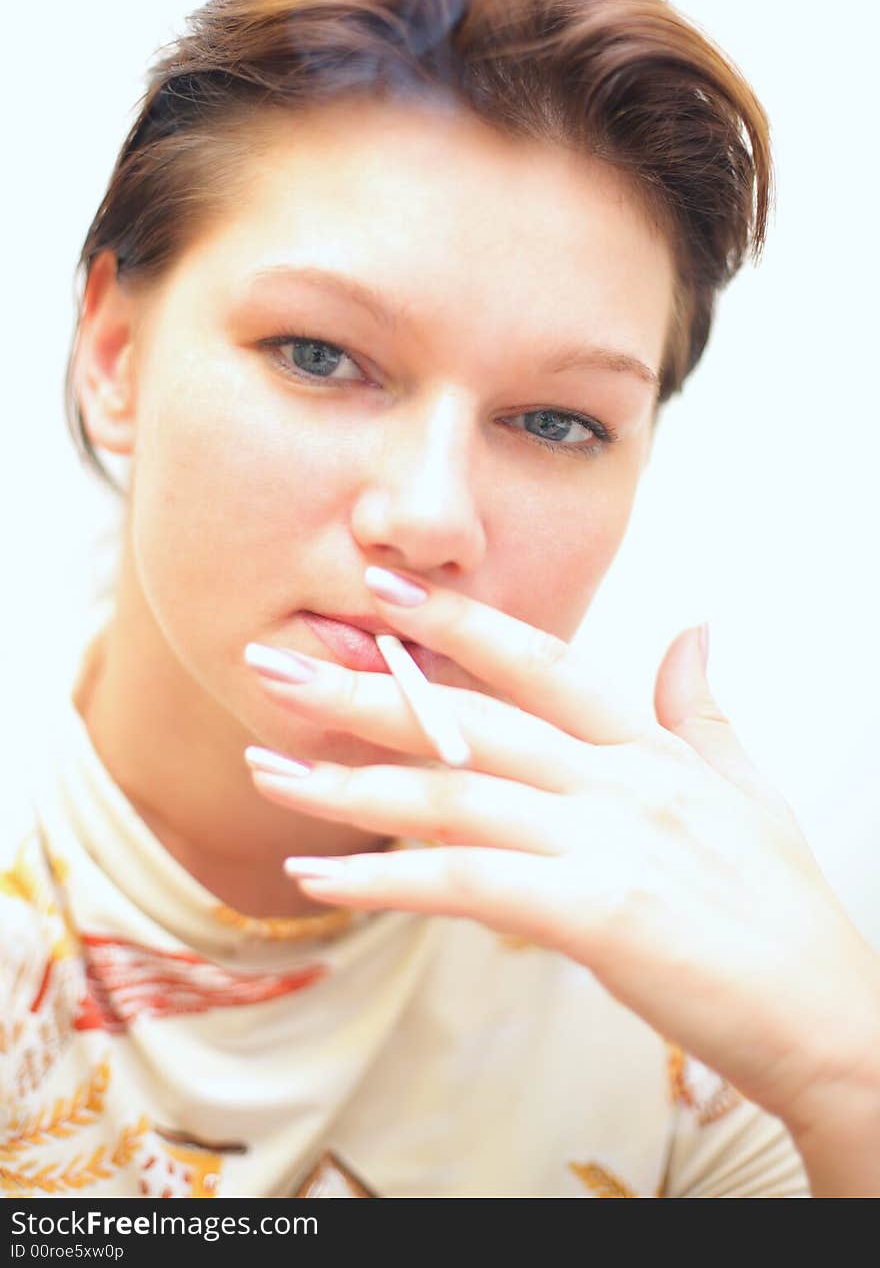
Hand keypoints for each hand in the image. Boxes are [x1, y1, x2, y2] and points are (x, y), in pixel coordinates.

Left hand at [245, 567, 879, 1142]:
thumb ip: (699, 708)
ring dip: (347, 784)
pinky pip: (467, 885)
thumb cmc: (778, 908)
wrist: (826, 1012)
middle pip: (470, 719)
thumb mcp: (743, 787)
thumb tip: (693, 630)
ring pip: (452, 795)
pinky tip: (322, 873)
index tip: (381, 589)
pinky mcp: (595, 914)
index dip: (459, 622)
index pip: (541, 660)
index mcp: (646, 745)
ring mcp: (605, 841)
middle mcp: (618, 779)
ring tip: (267, 769)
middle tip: (274, 667)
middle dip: (365, 690)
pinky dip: (386, 878)